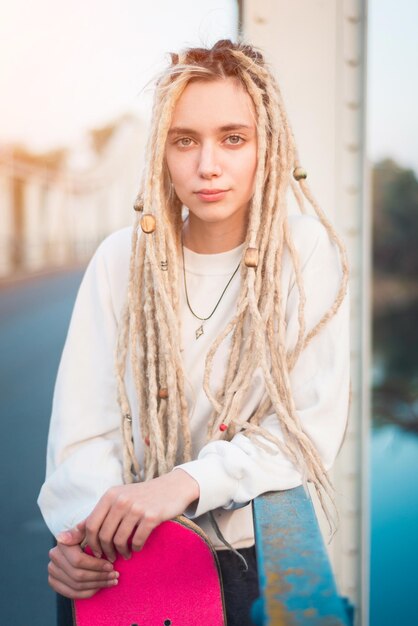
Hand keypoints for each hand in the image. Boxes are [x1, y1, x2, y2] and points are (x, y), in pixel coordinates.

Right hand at [48, 521, 118, 598]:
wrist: (80, 542)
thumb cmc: (90, 534)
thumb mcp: (90, 529)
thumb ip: (84, 529)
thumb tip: (67, 534)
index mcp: (62, 543)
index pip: (79, 561)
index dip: (96, 565)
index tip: (111, 566)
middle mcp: (54, 557)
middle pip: (78, 575)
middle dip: (99, 576)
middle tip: (115, 575)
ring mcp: (52, 571)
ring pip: (76, 585)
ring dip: (97, 585)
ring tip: (112, 581)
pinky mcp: (54, 582)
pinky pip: (72, 593)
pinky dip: (88, 592)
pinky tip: (100, 587)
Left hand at [85, 469, 199, 561]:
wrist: (173, 487)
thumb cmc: (141, 496)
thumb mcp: (116, 500)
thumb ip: (92, 518)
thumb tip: (61, 538)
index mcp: (110, 495)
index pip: (90, 525)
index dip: (92, 543)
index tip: (97, 552)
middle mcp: (121, 499)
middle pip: (103, 535)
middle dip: (105, 552)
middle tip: (111, 558)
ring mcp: (136, 507)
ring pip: (119, 540)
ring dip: (120, 552)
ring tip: (125, 555)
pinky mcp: (152, 516)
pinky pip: (137, 540)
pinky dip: (135, 548)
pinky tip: (137, 548)